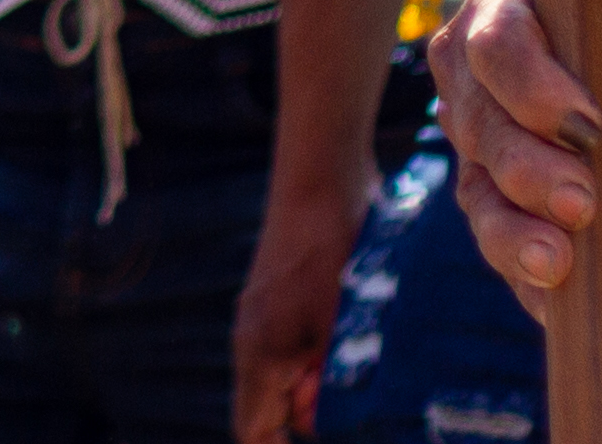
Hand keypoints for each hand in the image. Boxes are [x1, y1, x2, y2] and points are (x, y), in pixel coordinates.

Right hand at [227, 157, 376, 443]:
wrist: (318, 181)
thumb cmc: (333, 251)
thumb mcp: (340, 323)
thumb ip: (328, 380)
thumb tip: (319, 422)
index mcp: (259, 354)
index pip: (252, 431)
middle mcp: (250, 341)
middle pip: (264, 412)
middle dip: (298, 427)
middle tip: (348, 423)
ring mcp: (260, 320)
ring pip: (278, 384)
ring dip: (310, 399)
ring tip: (351, 399)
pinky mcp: (276, 303)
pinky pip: (286, 357)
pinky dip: (313, 372)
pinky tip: (346, 361)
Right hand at [429, 0, 601, 319]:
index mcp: (500, 6)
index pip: (497, 44)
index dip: (532, 88)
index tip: (589, 129)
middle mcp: (466, 70)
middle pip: (479, 123)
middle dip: (526, 169)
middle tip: (580, 205)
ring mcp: (470, 131)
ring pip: (475, 184)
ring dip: (511, 228)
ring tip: (555, 264)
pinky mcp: (487, 184)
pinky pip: (493, 229)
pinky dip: (520, 269)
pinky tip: (553, 305)